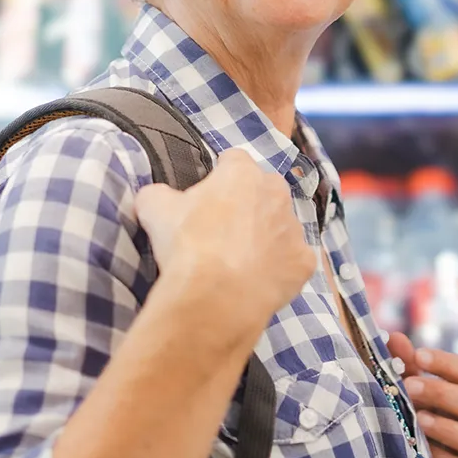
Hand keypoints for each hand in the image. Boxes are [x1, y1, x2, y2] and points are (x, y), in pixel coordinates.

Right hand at [136, 149, 316, 328]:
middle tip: (223, 230)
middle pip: (264, 190)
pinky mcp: (304, 263)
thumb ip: (157, 194)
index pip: (234, 161)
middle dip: (248, 204)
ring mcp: (294, 229)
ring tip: (240, 261)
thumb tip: (155, 197)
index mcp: (242, 173)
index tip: (208, 197)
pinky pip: (293, 261)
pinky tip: (258, 282)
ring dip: (266, 236)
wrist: (215, 296)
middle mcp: (276, 193)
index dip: (220, 177)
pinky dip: (279, 269)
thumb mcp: (153, 208)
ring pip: (281, 226)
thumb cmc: (187, 244)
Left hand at [387, 332, 457, 457]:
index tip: (419, 355)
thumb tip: (394, 337)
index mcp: (456, 390)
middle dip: (441, 392)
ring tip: (419, 419)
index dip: (445, 362)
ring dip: (447, 428)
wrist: (397, 447)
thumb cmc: (403, 406)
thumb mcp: (400, 384)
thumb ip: (400, 363)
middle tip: (410, 387)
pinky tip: (420, 450)